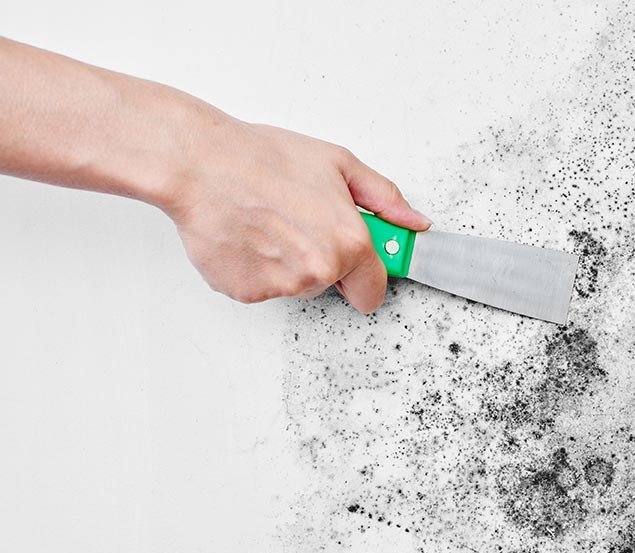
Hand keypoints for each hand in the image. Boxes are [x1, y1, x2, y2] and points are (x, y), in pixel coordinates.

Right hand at [163, 116, 430, 310]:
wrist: (200, 164)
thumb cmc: (264, 158)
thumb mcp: (339, 164)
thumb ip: (385, 199)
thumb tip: (415, 222)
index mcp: (349, 244)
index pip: (373, 291)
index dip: (365, 275)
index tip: (358, 262)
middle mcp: (318, 272)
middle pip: (332, 286)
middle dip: (323, 261)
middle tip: (298, 221)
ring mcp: (281, 285)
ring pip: (296, 285)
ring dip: (287, 262)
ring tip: (267, 221)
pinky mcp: (246, 292)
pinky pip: (262, 286)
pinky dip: (255, 267)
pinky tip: (246, 234)